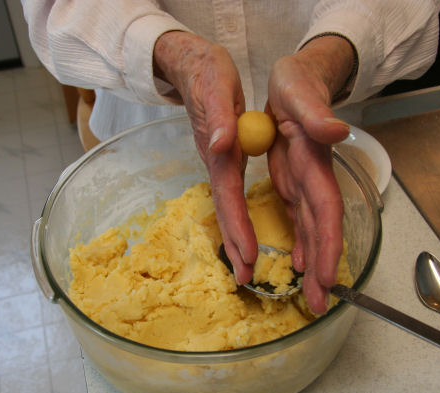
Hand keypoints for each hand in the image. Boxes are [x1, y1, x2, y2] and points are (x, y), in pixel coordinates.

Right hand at [153, 31, 256, 283]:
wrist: (190, 66)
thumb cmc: (206, 72)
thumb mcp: (216, 85)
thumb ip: (220, 116)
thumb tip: (223, 144)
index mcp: (219, 150)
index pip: (228, 195)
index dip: (238, 227)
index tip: (249, 257)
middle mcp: (217, 162)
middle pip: (225, 211)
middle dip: (235, 246)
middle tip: (246, 280)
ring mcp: (218, 162)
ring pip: (227, 208)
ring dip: (236, 239)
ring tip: (245, 268)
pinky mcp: (223, 159)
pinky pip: (231, 197)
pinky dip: (238, 220)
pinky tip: (245, 233)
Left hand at [266, 35, 354, 313]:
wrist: (298, 78)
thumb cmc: (298, 81)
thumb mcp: (300, 90)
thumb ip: (316, 112)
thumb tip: (336, 130)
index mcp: (314, 161)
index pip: (325, 209)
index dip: (327, 243)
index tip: (326, 276)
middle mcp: (312, 177)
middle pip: (321, 228)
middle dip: (322, 267)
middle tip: (320, 304)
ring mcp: (303, 181)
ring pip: (311, 228)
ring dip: (313, 262)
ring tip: (312, 295)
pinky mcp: (292, 180)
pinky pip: (298, 217)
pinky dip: (301, 242)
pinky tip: (299, 262)